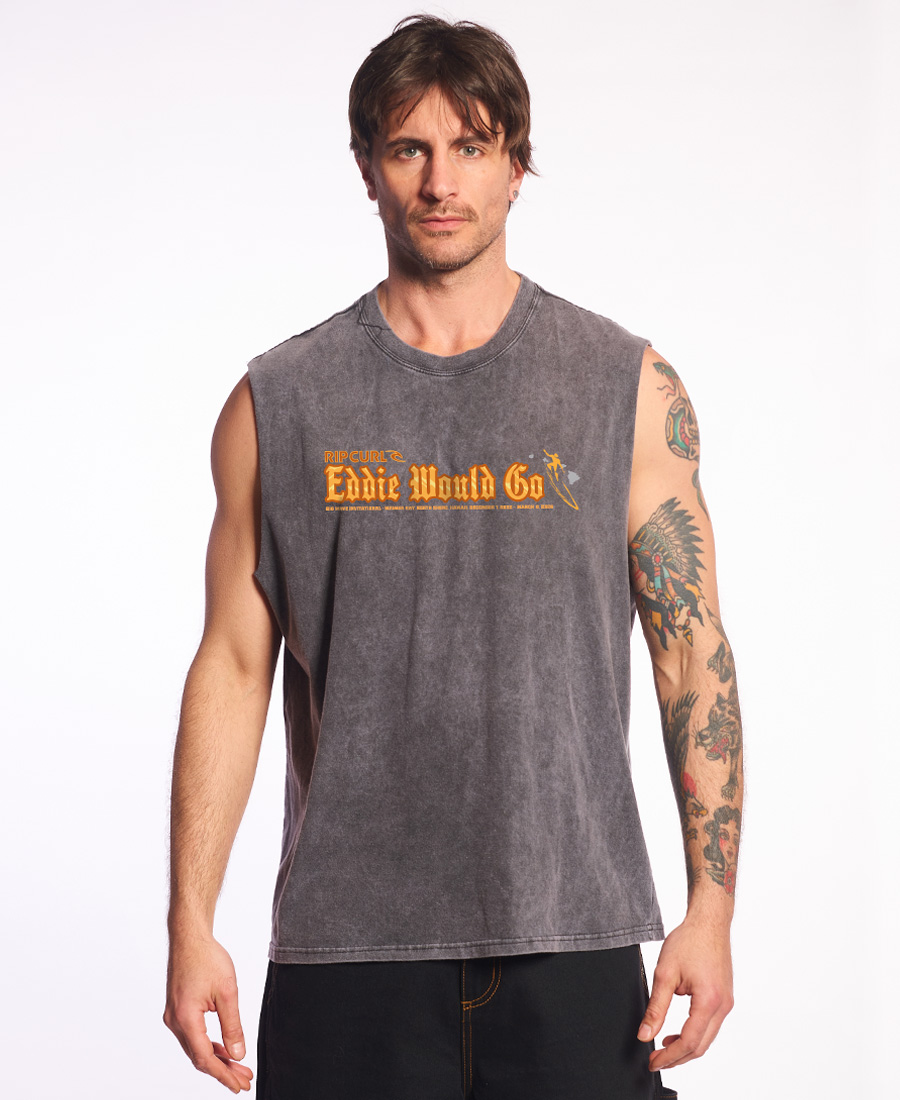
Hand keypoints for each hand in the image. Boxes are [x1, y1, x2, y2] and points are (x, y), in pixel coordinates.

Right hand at [164, 934, 252, 1093]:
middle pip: (199, 1057)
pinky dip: (209, 1045)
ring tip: (239, 1068)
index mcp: (186, 1018)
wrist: (189, 937)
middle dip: (222, 1070)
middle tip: (244, 1081)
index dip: (223, 1074)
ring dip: (217, 1059)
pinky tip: (224, 1050)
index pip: (204, 1058)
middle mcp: (175, 1021)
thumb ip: (233, 1025)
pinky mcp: (177, 1010)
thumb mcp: (227, 992)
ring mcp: (174, 1016)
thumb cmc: (208, 958)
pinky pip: (193, 1036)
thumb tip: (238, 1054)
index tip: (239, 1086)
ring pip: (195, 1047)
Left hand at [637, 916, 733, 1071]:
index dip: (669, 1056)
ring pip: (707, 1038)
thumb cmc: (689, 941)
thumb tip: (645, 1034)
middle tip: (656, 1060)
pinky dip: (694, 1034)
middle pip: (701, 1046)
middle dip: (677, 1057)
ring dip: (686, 1047)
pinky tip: (677, 1032)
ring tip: (663, 1047)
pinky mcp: (725, 999)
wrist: (708, 922)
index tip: (653, 1062)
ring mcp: (726, 1003)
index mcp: (709, 1001)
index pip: (689, 1042)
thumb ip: (656, 1008)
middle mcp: (723, 1006)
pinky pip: (710, 1026)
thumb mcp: (665, 974)